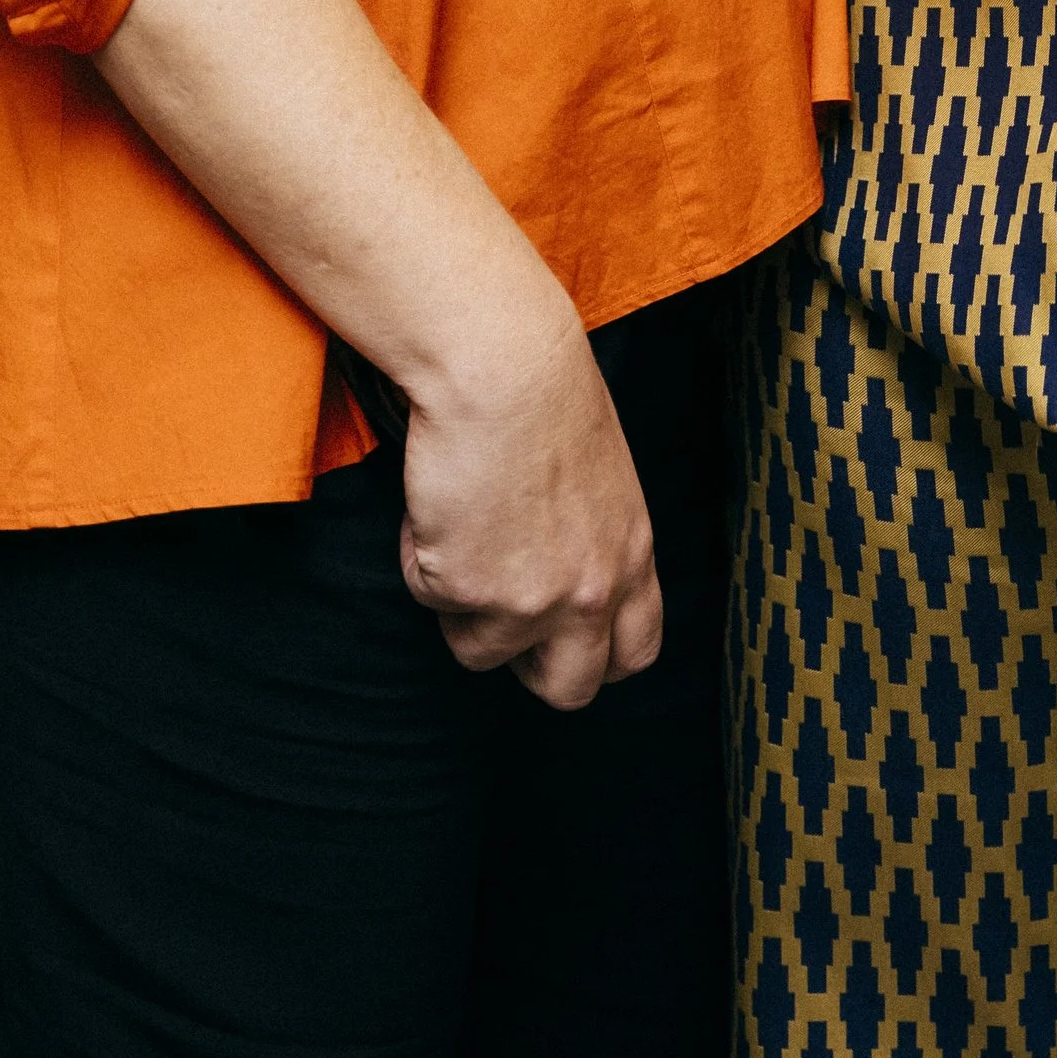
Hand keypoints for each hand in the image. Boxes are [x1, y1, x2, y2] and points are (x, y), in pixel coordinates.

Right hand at [397, 290, 659, 710]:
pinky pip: (429, 598)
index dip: (594, 658)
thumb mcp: (602, 481)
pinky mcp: (468, 591)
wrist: (503, 368)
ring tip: (462, 526)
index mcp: (631, 557)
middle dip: (528, 666)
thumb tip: (559, 582)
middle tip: (497, 610)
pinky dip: (421, 558)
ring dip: (461, 603)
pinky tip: (439, 499)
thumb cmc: (545, 398)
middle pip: (568, 689)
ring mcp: (531, 601)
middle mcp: (591, 592)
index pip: (635, 653)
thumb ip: (594, 543)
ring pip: (480, 650)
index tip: (561, 640)